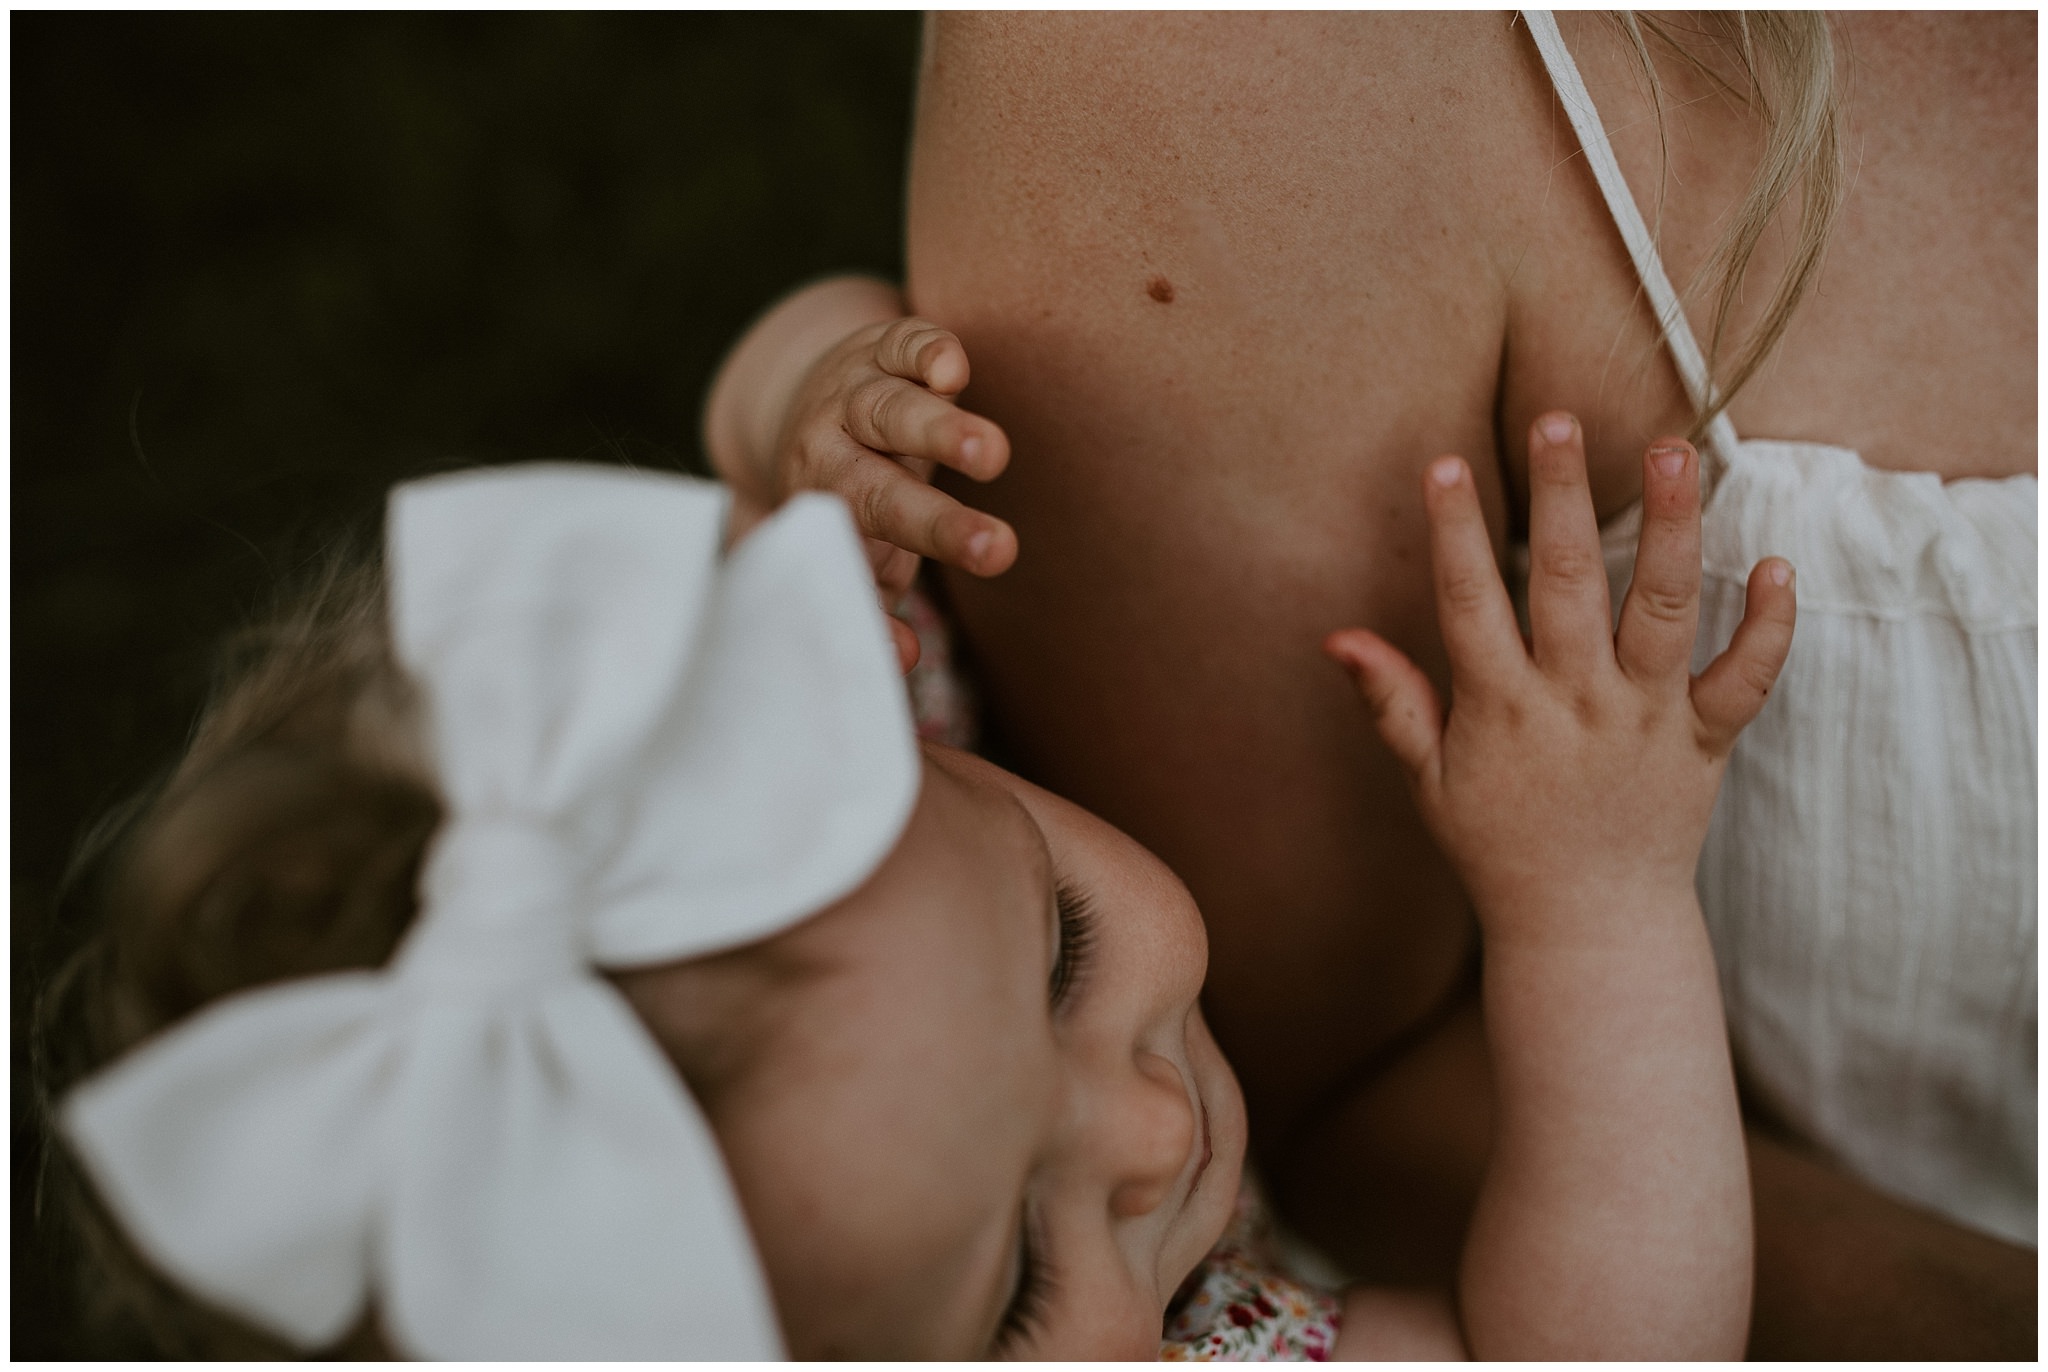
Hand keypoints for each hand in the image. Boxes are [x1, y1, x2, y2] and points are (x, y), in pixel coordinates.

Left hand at [726, 314, 1014, 668]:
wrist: (810, 398)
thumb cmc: (850, 500)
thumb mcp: (857, 556)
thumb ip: (873, 607)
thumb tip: (903, 658)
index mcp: (820, 515)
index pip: (851, 567)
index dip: (874, 608)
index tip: (909, 650)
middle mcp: (829, 455)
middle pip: (877, 490)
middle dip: (936, 524)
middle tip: (996, 553)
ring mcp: (854, 396)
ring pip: (891, 414)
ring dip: (939, 433)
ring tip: (990, 456)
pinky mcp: (882, 348)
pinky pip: (902, 344)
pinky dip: (926, 352)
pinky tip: (951, 368)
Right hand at [1325, 412, 1794, 942]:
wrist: (1589, 928)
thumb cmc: (1499, 850)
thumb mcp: (1429, 781)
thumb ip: (1392, 702)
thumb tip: (1337, 637)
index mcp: (1501, 711)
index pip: (1471, 604)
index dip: (1454, 534)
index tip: (1443, 465)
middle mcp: (1576, 705)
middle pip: (1571, 584)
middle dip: (1562, 496)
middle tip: (1559, 420)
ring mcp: (1647, 721)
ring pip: (1665, 611)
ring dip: (1670, 528)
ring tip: (1672, 452)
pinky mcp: (1705, 743)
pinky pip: (1745, 682)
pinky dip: (1769, 628)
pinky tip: (1776, 564)